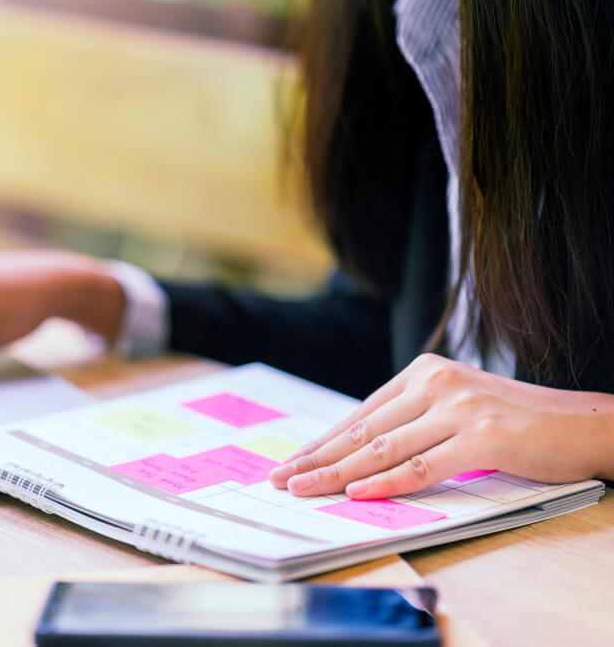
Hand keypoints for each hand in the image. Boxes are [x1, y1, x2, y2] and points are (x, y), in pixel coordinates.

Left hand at [269, 353, 613, 498]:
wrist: (585, 423)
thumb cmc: (517, 421)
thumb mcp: (457, 408)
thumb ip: (413, 421)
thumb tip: (359, 451)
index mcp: (424, 372)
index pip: (361, 413)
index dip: (323, 440)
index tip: (293, 461)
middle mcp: (436, 383)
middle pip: (363, 429)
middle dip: (317, 458)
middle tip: (282, 478)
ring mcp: (459, 408)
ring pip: (384, 448)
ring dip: (337, 473)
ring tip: (304, 488)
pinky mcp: (483, 436)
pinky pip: (423, 466)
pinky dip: (386, 482)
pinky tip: (357, 492)